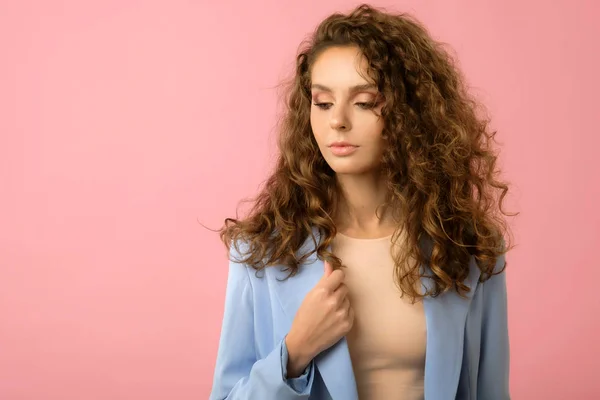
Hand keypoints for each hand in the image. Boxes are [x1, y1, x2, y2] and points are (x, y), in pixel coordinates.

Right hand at [285, 261, 353, 376]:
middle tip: (329, 299)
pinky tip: (335, 318)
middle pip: (344, 287)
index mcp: (322, 291)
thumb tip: (330, 263)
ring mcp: (342, 313)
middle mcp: (334, 301)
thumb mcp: (310, 295)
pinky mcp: (348, 324)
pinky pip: (351, 311)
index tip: (333, 281)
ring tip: (330, 311)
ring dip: (341, 302)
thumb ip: (323, 279)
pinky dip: (345, 312)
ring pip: (348, 299)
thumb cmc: (304, 316)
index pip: (339, 275)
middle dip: (338, 290)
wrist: (304, 341)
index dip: (336, 277)